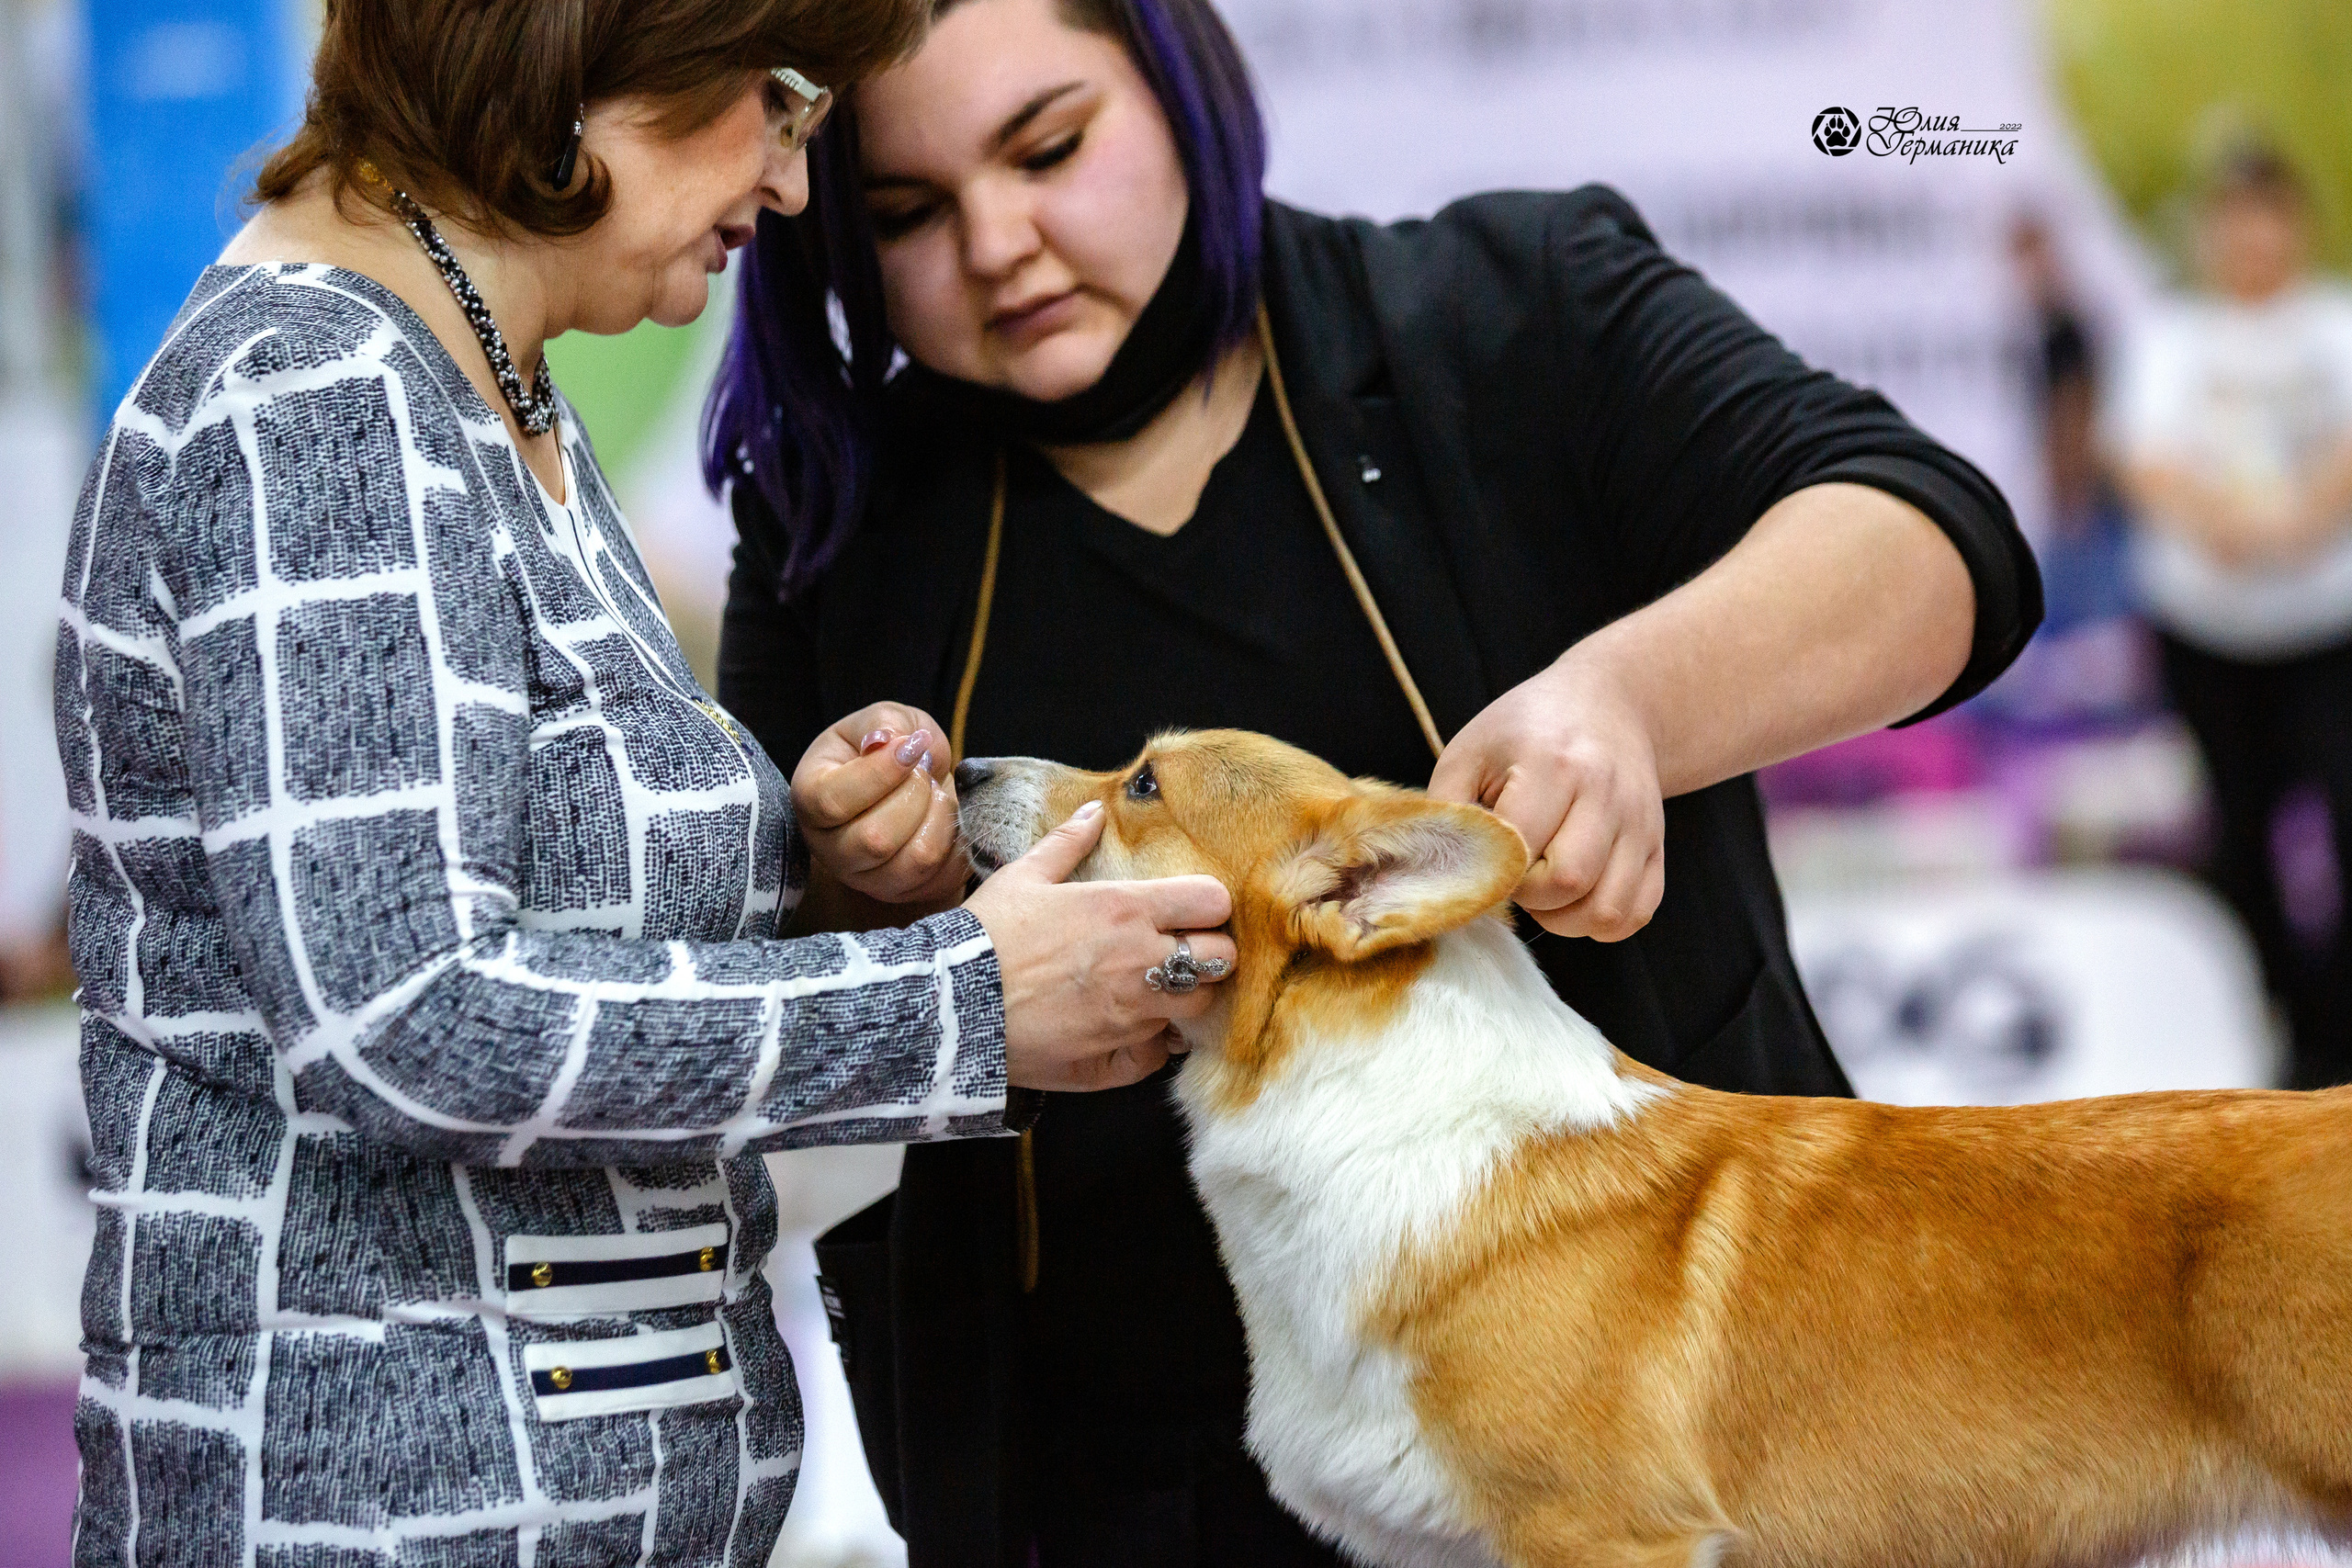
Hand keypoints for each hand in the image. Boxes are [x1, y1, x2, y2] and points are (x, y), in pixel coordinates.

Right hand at [792, 703, 967, 906]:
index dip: (880, 773)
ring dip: (940, 817)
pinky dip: (958, 841)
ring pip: (916, 861)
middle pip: (876, 839)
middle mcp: (830, 848)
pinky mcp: (906, 892)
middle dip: (916, 795)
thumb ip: (883, 723)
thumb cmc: (887, 750)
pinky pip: (945, 875)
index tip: (911, 747)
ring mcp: (867, 879)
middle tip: (924, 772)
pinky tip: (948, 817)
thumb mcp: (882, 720)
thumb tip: (885, 742)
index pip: (833, 801)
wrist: (909, 786)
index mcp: (810, 798)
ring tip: (937, 794)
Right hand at [964, 802, 1238, 1091]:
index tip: (1190, 911)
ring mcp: (1132, 1017)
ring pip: (1197, 1010)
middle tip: (1180, 954)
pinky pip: (1159, 1055)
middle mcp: (1140, 963)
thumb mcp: (1024, 876)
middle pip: (1221, 959)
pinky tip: (1127, 1032)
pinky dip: (1150, 1045)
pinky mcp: (1115, 1061)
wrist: (947, 1006)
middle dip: (1209, 954)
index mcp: (1124, 909)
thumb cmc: (984, 936)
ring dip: (1182, 1000)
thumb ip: (1068, 842)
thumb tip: (1094, 812)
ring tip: (1152, 993)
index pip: (1213, 902)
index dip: (1209, 906)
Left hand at [1428, 656, 1664, 941]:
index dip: (1492, 872)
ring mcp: (1641, 823)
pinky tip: (1575, 898)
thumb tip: (1441, 879)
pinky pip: (1636, 913)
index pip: (1520, 850)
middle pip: (1568, 883)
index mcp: (1553, 764)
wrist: (1607, 704)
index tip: (1483, 860)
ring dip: (1564, 919)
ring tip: (1541, 889)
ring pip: (1607, 911)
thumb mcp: (1469, 753)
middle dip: (1528, 896)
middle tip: (1513, 873)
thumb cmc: (1524, 732)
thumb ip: (1447, 816)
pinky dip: (1600, 922)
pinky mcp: (1658, 847)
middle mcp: (1606, 793)